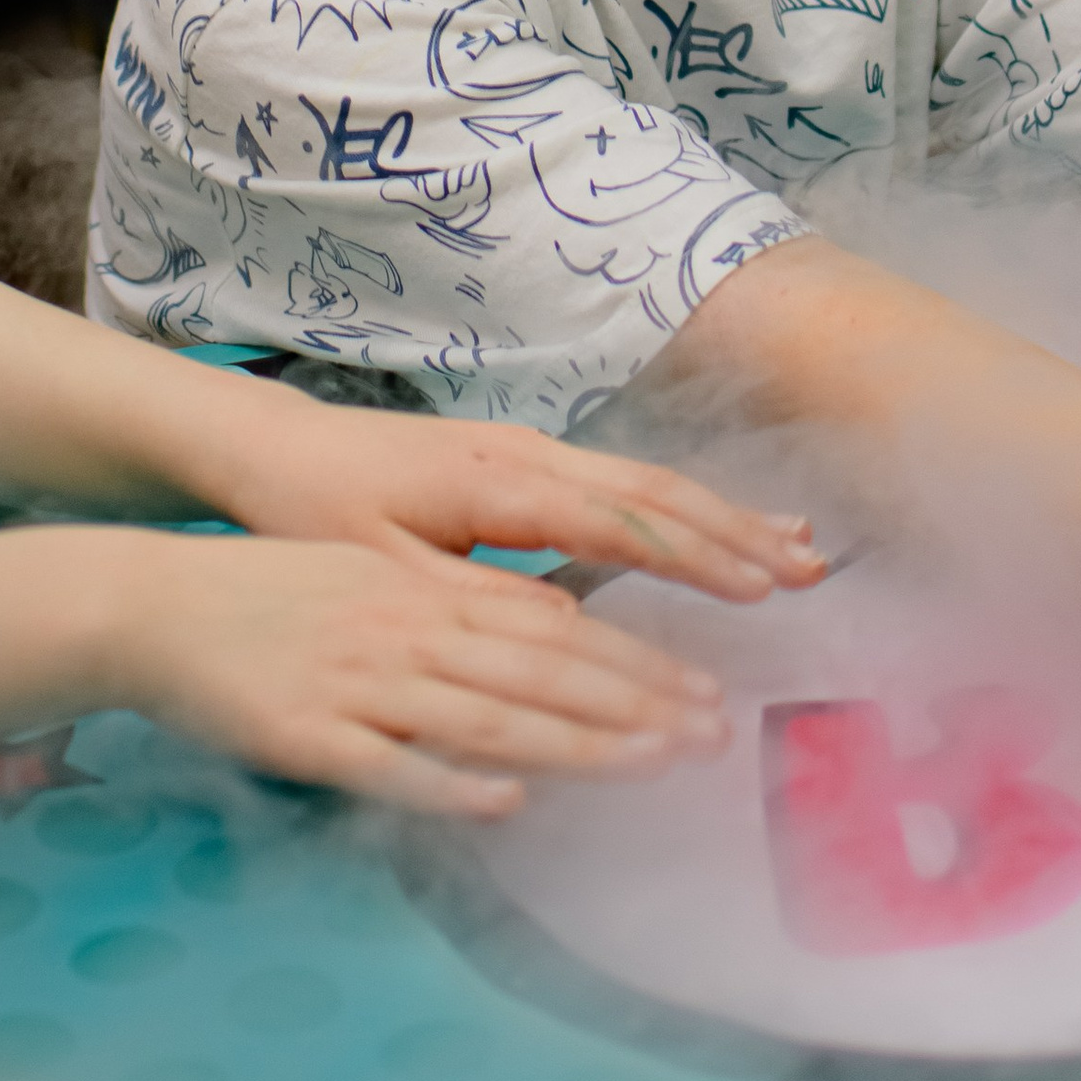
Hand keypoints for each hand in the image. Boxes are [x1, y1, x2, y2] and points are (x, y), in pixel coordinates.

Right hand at [116, 529, 730, 817]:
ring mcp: (358, 685)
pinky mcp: (308, 738)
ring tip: (650, 764)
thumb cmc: (269, 594)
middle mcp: (405, 632)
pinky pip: (389, 766)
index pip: (552, 630)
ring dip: (575, 742)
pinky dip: (448, 782)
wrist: (154, 605)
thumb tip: (553, 631)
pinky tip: (506, 802)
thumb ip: (460, 607)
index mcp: (423, 594)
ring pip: (484, 715)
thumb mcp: (372, 575)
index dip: (633, 664)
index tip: (702, 694)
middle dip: (633, 704)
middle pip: (538, 671)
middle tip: (710, 736)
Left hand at [196, 392, 824, 604]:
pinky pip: (620, 480)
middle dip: (736, 531)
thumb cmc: (320, 513)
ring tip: (794, 548)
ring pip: (645, 480)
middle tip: (808, 572)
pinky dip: (680, 506)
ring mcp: (529, 450)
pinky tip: (714, 528)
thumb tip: (572, 632)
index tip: (756, 589)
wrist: (273, 448)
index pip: (618, 519)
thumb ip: (478, 601)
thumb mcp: (388, 572)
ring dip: (722, 515)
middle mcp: (526, 455)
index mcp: (497, 482)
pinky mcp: (523, 460)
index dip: (692, 555)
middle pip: (652, 490)